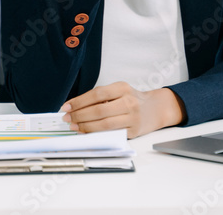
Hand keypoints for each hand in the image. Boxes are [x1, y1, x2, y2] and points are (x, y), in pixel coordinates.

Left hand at [60, 82, 184, 138]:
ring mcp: (132, 117)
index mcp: (123, 88)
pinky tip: (87, 132)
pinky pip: (111, 133)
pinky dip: (97, 134)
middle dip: (79, 115)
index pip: (97, 94)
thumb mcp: (120, 91)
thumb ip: (102, 97)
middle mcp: (129, 101)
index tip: (66, 106)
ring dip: (85, 126)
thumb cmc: (133, 99)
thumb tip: (76, 106)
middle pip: (99, 110)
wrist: (156, 108)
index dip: (79, 101)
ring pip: (104, 124)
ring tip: (74, 126)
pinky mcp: (133, 131)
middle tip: (67, 118)